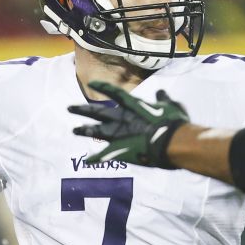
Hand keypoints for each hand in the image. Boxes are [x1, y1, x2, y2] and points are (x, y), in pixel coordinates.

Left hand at [68, 81, 189, 167]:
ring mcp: (118, 135)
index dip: (103, 87)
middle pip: (97, 112)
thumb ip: (164, 99)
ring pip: (96, 131)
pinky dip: (96, 158)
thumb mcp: (172, 106)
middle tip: (70, 108)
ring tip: (74, 130)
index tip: (92, 84)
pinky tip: (87, 160)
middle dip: (82, 110)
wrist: (172, 142)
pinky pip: (104, 155)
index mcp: (133, 106)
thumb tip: (161, 93)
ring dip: (84, 130)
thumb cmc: (174, 122)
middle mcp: (122, 118)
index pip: (113, 93)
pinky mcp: (120, 151)